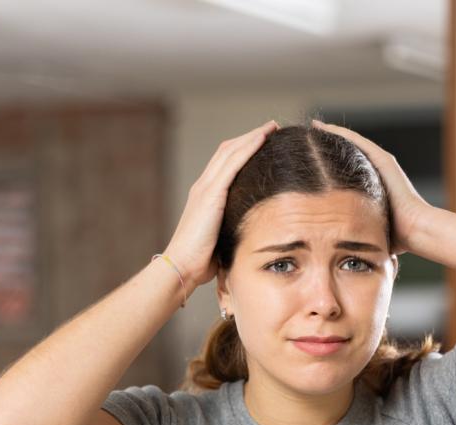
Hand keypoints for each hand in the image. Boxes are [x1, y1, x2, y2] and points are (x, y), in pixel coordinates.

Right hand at [164, 119, 279, 290]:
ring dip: (253, 136)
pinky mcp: (211, 194)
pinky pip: (232, 163)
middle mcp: (204, 186)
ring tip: (272, 127)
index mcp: (205, 195)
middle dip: (250, 136)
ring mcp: (206, 188)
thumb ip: (233, 227)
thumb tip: (252, 232)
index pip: (225, 162)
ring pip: (231, 151)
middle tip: (272, 128)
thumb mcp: (221, 238)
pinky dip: (248, 147)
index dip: (244, 149)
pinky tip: (263, 138)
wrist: (182, 266)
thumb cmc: (201, 260)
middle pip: (228, 150)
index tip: (264, 142)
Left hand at [311, 118, 433, 254]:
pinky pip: (355, 141)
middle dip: (326, 148)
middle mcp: (376, 171)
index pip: (343, 171)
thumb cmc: (395, 237)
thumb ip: (353, 229)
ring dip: (330, 135)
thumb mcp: (366, 229)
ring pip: (350, 143)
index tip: (306, 162)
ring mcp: (381, 163)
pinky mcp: (383, 159)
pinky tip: (322, 128)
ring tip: (311, 129)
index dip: (325, 165)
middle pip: (345, 154)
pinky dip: (338, 133)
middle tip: (304, 141)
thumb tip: (335, 246)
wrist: (415, 230)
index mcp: (370, 186)